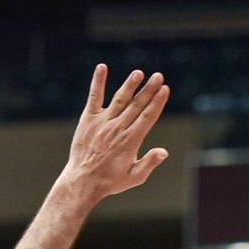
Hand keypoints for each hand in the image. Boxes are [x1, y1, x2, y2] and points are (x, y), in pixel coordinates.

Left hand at [62, 66, 171, 199]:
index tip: (165, 89)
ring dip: (130, 85)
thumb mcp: (135, 177)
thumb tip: (164, 151)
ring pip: (119, 99)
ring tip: (139, 73)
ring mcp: (102, 122)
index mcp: (131, 141)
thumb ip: (149, 163)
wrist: (83, 180)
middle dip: (149, 89)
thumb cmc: (111, 180)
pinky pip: (94, 97)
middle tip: (158, 76)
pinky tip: (102, 67)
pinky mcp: (88, 119)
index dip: (157, 102)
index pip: (148, 116)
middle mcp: (118, 128)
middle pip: (137, 105)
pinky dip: (98, 82)